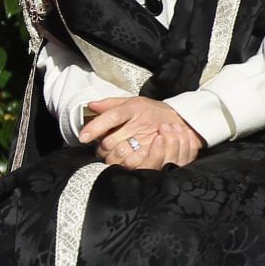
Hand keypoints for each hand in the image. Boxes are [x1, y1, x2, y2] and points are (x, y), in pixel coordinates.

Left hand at [79, 96, 203, 169]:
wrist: (181, 121)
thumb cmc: (152, 111)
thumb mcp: (133, 102)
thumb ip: (110, 103)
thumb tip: (90, 105)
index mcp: (134, 108)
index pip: (112, 116)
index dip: (95, 127)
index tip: (83, 137)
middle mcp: (140, 123)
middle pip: (111, 140)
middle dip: (100, 147)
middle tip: (99, 148)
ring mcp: (148, 139)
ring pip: (119, 154)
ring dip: (109, 157)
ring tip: (109, 155)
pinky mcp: (154, 152)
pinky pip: (132, 163)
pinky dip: (122, 164)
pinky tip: (121, 161)